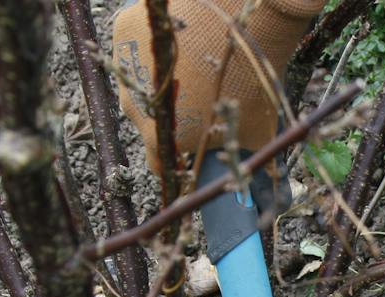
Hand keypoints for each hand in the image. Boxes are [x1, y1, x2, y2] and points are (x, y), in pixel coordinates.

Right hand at [112, 0, 325, 172]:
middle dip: (169, 114)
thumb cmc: (252, 75)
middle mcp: (134, 107)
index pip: (158, 163)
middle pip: (147, 120)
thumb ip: (246, 159)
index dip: (175, 158)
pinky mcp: (123, 30)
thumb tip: (262, 190)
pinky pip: (134, 46)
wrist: (243, 13)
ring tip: (190, 63)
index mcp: (161, 138)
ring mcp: (125, 67)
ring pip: (137, 82)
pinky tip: (180, 37)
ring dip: (157, 80)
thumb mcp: (256, 129)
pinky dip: (152, 45)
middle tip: (198, 95)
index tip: (189, 148)